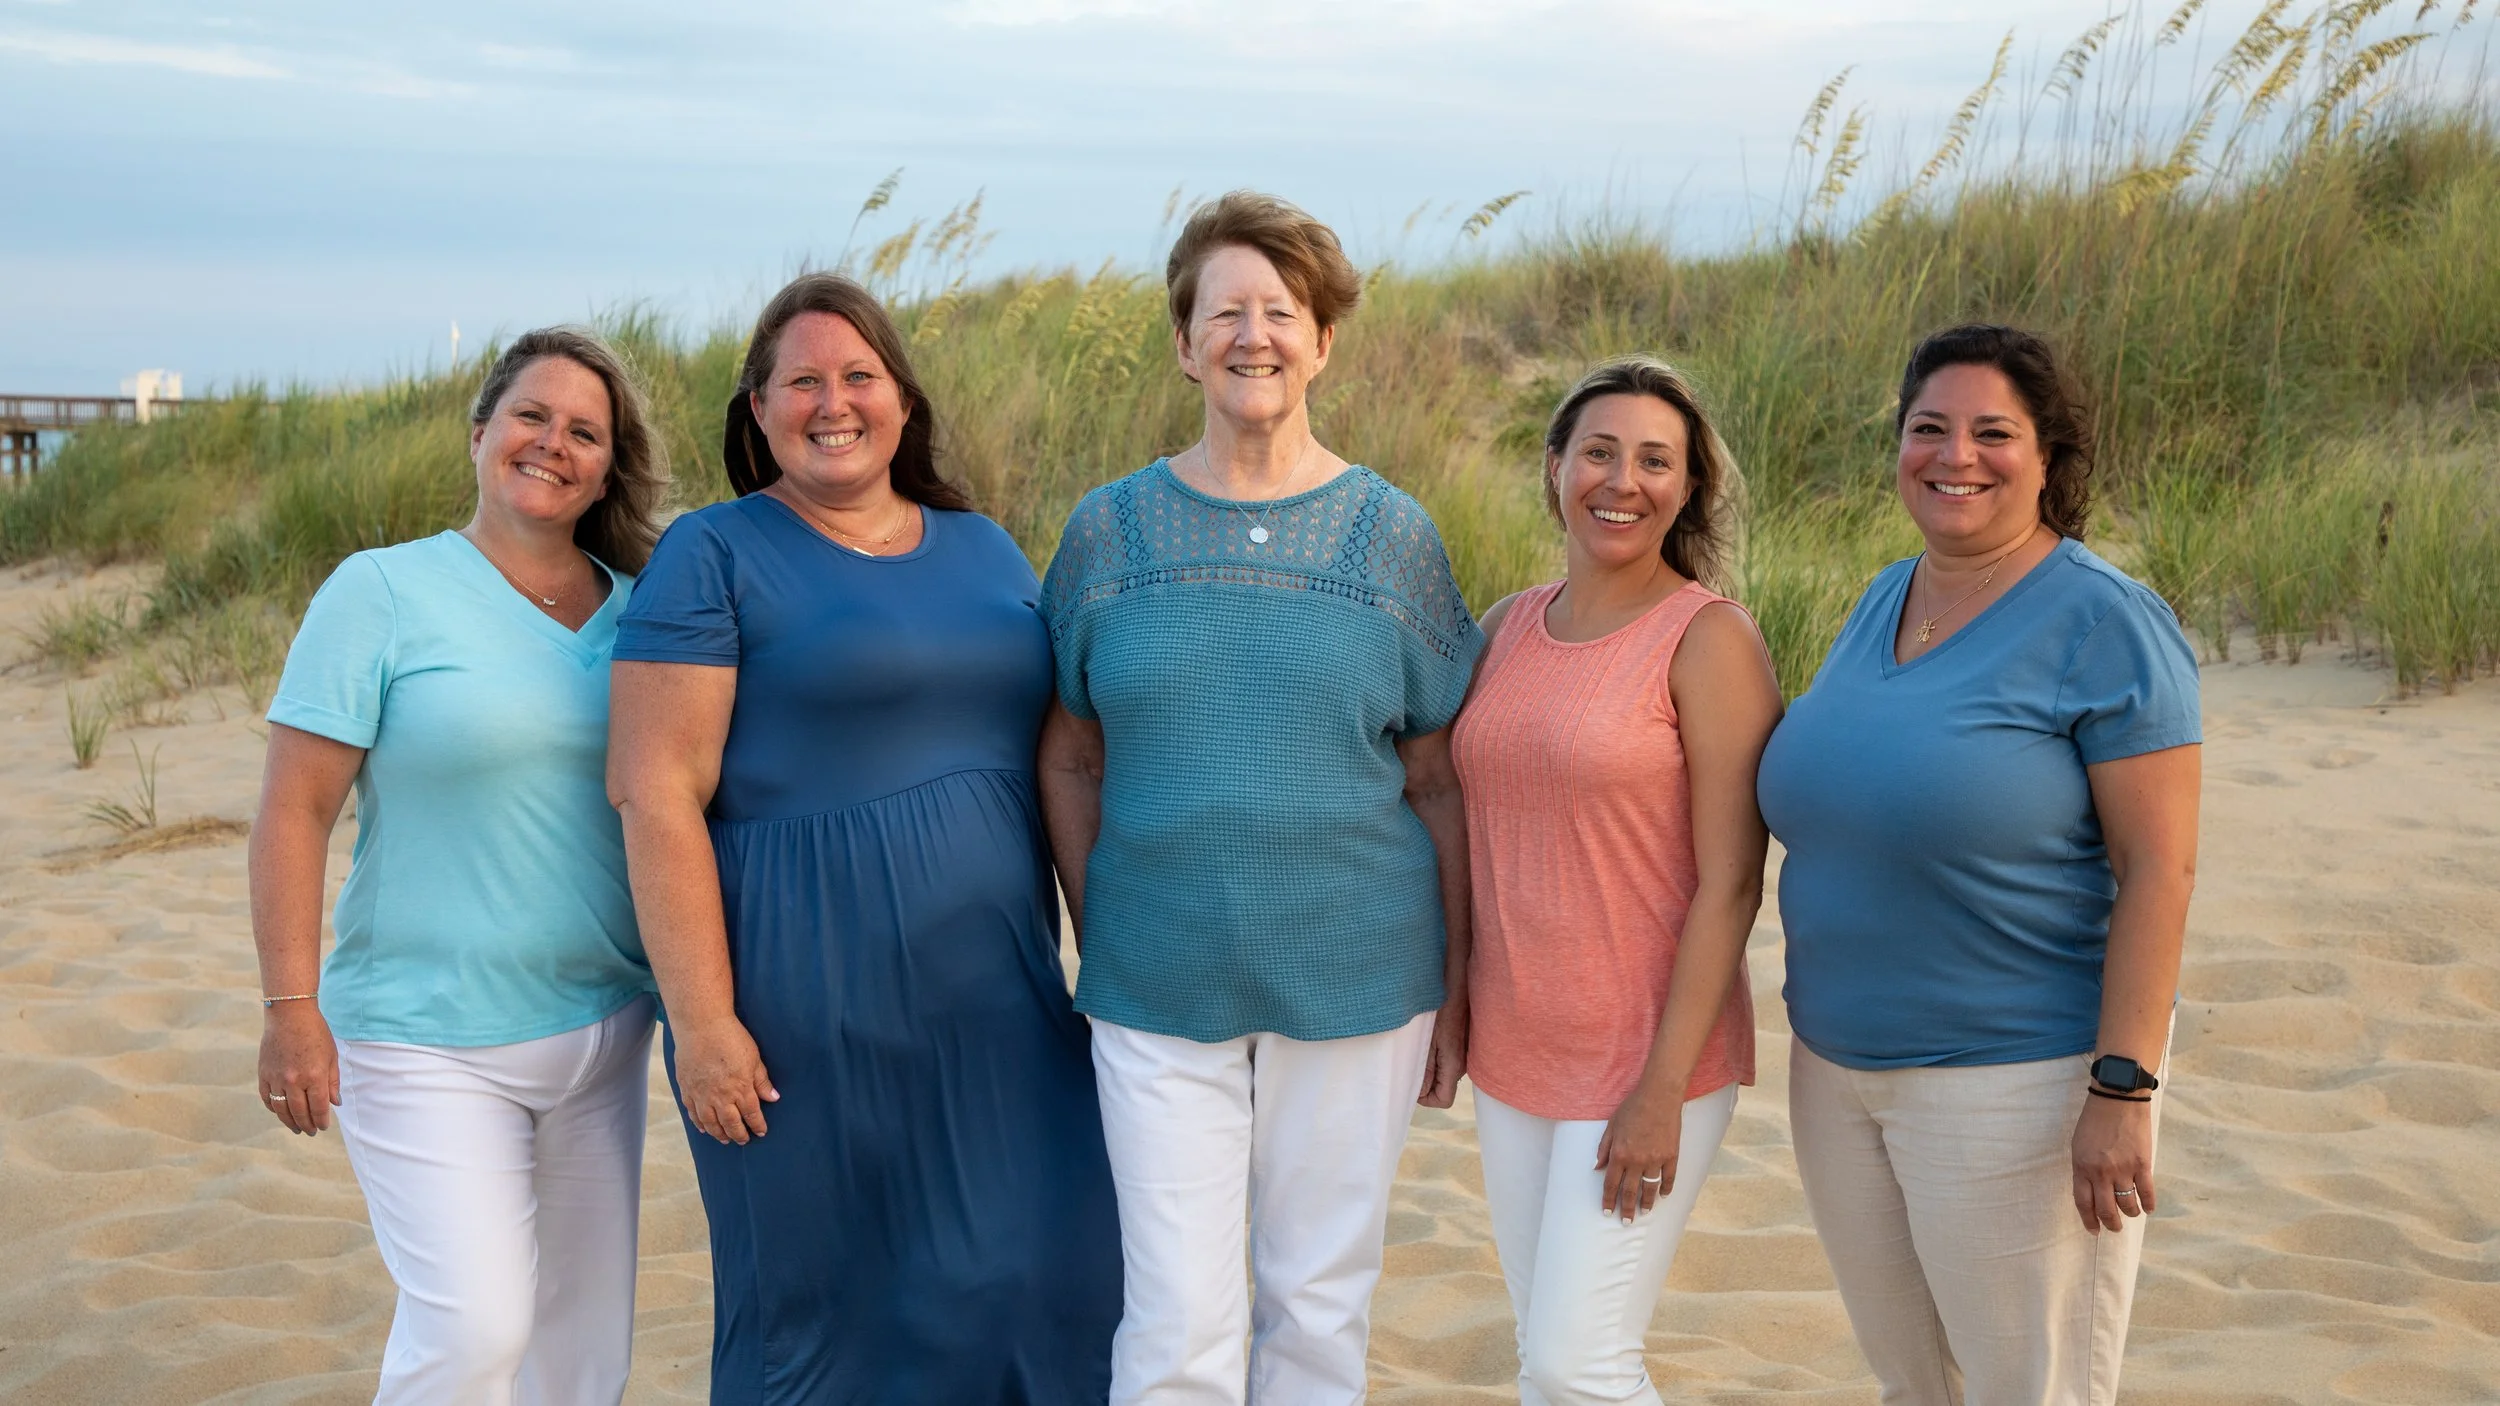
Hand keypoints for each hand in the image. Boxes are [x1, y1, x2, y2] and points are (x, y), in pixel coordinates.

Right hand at [258, 1002, 339, 1135]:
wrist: (289, 1015)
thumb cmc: (316, 1033)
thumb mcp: (332, 1056)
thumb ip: (332, 1082)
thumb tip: (334, 1104)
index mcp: (315, 1075)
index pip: (319, 1108)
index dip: (322, 1121)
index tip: (324, 1127)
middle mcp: (294, 1080)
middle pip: (299, 1112)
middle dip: (306, 1125)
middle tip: (311, 1132)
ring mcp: (276, 1078)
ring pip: (281, 1109)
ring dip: (289, 1122)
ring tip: (296, 1128)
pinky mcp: (264, 1074)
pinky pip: (267, 1098)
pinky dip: (273, 1108)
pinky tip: (280, 1112)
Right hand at [674, 1018, 778, 1144]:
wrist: (700, 1025)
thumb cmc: (731, 1037)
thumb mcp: (754, 1058)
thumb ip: (762, 1081)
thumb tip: (774, 1098)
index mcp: (740, 1089)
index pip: (751, 1114)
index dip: (757, 1125)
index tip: (761, 1132)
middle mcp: (720, 1097)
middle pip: (731, 1124)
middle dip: (739, 1134)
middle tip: (744, 1140)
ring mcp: (701, 1095)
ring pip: (710, 1123)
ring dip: (719, 1134)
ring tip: (725, 1140)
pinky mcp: (686, 1089)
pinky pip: (692, 1113)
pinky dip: (699, 1123)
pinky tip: (704, 1128)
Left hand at [1416, 997, 1467, 1108]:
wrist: (1458, 985)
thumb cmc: (1440, 1009)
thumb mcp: (1426, 1039)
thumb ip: (1424, 1068)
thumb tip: (1418, 1091)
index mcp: (1455, 1066)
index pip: (1443, 1100)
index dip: (1424, 1097)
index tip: (1411, 1079)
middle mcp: (1465, 1065)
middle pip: (1443, 1087)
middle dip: (1426, 1079)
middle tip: (1412, 1059)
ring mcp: (1467, 1055)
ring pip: (1445, 1073)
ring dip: (1431, 1066)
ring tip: (1421, 1046)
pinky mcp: (1465, 1045)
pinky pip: (1449, 1060)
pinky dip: (1438, 1055)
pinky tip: (1430, 1039)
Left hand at [1596, 1077, 1683, 1221]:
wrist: (1658, 1096)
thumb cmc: (1632, 1108)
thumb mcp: (1611, 1125)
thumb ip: (1603, 1148)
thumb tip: (1597, 1167)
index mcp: (1619, 1153)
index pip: (1611, 1184)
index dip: (1609, 1200)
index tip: (1607, 1211)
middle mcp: (1636, 1160)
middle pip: (1630, 1191)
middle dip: (1627, 1209)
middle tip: (1626, 1222)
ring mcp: (1655, 1159)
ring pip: (1650, 1188)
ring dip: (1646, 1203)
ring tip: (1644, 1212)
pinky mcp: (1671, 1156)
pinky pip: (1669, 1178)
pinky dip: (1666, 1188)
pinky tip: (1663, 1195)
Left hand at [2071, 1089, 2156, 1232]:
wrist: (2117, 1098)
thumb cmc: (2095, 1120)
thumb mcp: (2079, 1145)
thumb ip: (2083, 1169)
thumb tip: (2092, 1192)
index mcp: (2081, 1167)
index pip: (2083, 1203)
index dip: (2089, 1220)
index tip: (2094, 1230)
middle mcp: (2101, 1172)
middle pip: (2106, 1210)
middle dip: (2111, 1224)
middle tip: (2114, 1228)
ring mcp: (2123, 1169)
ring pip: (2127, 1205)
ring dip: (2130, 1214)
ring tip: (2131, 1214)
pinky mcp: (2142, 1164)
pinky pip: (2147, 1192)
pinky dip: (2148, 1204)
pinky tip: (2148, 1209)